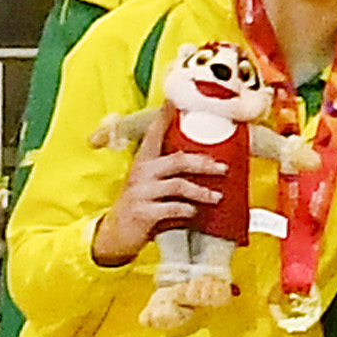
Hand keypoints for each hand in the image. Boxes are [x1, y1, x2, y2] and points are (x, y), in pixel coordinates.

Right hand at [90, 120, 220, 269]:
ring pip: (178, 184)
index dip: (164, 116)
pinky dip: (186, 209)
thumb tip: (207, 161)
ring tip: (216, 197)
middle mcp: (141, 174)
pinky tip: (194, 212)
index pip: (153, 133)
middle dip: (203, 163)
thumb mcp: (150, 184)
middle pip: (177, 160)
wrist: (114, 236)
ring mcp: (141, 193)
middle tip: (223, 168)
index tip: (174, 100)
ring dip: (201, 191)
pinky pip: (171, 207)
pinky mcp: (143, 213)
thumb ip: (170, 172)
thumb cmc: (140, 206)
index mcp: (144, 163)